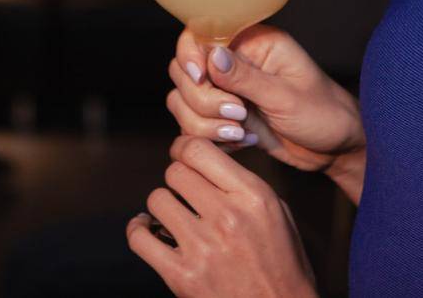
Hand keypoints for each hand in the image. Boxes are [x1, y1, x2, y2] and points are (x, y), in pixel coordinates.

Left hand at [126, 135, 317, 297]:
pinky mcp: (182, 275)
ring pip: (157, 199)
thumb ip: (243, 183)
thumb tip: (210, 160)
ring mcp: (202, 247)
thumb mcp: (277, 212)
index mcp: (253, 196)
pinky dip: (139, 230)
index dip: (184, 148)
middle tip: (183, 189)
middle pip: (176, 171)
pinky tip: (148, 229)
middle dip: (178, 177)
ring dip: (163, 205)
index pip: (199, 150)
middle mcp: (227, 217)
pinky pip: (140, 239)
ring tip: (172, 214)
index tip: (182, 155)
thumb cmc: (283, 264)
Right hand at [166, 24, 364, 176]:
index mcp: (253, 43)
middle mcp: (235, 63)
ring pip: (183, 101)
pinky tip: (242, 142)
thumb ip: (245, 78)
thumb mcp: (286, 96)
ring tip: (240, 133)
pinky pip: (194, 125)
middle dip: (203, 100)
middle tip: (238, 115)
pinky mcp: (224, 117)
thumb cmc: (323, 114)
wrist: (335, 148)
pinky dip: (210, 138)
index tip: (201, 79)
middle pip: (184, 71)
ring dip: (205, 123)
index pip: (201, 35)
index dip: (191, 56)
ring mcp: (227, 91)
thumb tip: (211, 57)